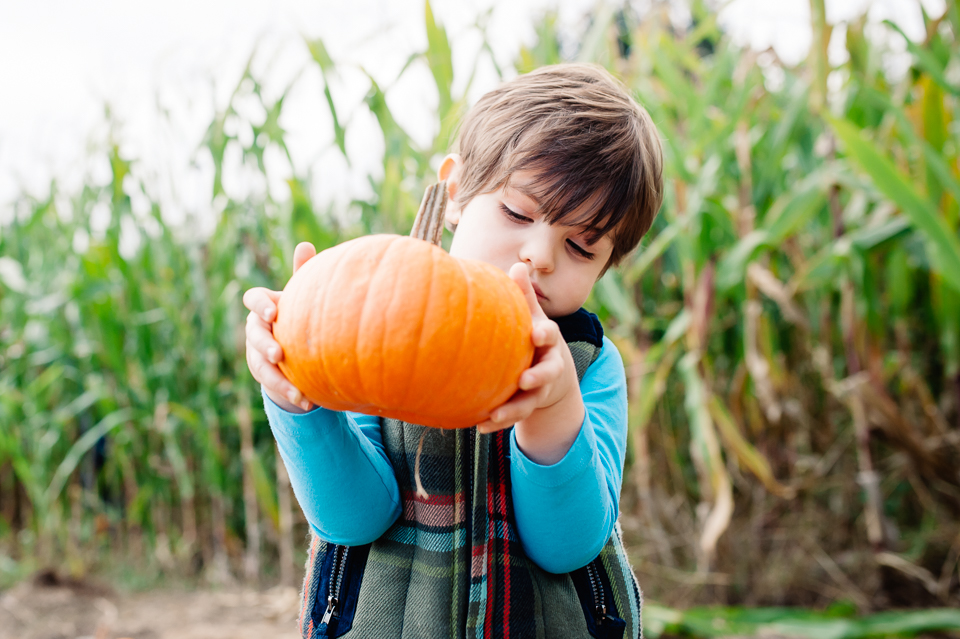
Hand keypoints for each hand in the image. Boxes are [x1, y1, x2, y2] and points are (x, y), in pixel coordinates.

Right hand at [243, 242, 316, 412]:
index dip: (261, 305)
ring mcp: (256, 353)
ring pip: (261, 365)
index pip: (253, 300)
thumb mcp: (301, 295)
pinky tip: (308, 401)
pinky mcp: (262, 373)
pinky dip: (289, 393)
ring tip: (298, 391)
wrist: (293, 345)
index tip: (274, 312)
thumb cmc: (298, 312)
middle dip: (265, 345)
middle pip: (253, 335)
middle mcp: (255, 328)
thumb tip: (305, 244)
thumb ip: (302, 272)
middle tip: (279, 354)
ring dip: (279, 379)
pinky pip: (272, 385)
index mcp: (263, 306)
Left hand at [477, 263, 582, 447]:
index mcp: (546, 341)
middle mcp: (548, 366)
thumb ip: (524, 295)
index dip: (545, 335)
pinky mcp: (527, 406)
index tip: (536, 335)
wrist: (550, 375)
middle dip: (539, 377)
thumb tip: (517, 265)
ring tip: (495, 416)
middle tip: (524, 380)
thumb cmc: (533, 336)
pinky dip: (497, 422)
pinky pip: (514, 416)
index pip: (550, 335)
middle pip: (549, 372)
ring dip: (513, 410)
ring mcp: (539, 389)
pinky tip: (479, 425)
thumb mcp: (532, 316)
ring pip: (530, 401)